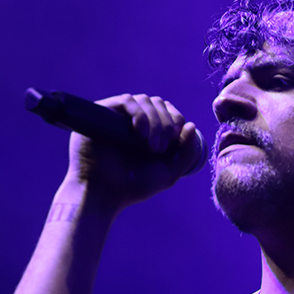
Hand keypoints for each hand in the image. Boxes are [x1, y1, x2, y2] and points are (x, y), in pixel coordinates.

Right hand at [64, 94, 202, 211]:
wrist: (104, 194)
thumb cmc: (134, 186)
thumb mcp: (169, 172)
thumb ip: (187, 152)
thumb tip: (191, 125)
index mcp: (149, 131)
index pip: (167, 110)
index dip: (176, 119)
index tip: (175, 141)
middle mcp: (132, 121)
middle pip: (157, 103)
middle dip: (166, 122)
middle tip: (160, 148)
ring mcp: (117, 116)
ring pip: (144, 100)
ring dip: (155, 120)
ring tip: (151, 146)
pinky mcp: (102, 113)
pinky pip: (126, 100)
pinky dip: (139, 114)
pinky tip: (140, 132)